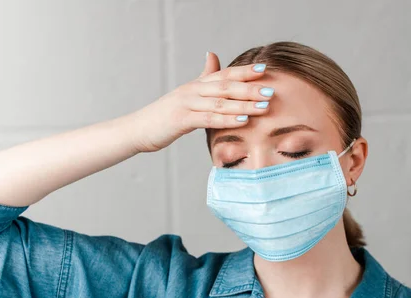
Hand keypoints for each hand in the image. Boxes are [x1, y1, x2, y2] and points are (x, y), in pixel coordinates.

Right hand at [134, 51, 273, 152]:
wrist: (138, 129)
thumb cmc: (164, 116)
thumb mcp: (185, 96)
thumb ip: (202, 78)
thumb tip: (212, 56)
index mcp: (196, 85)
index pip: (223, 74)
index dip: (244, 71)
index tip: (264, 70)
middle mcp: (192, 90)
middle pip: (226, 86)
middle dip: (250, 88)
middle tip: (271, 90)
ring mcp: (186, 103)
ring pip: (220, 102)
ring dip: (244, 104)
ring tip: (264, 106)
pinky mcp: (181, 119)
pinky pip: (209, 118)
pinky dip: (227, 119)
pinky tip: (243, 120)